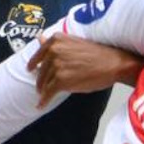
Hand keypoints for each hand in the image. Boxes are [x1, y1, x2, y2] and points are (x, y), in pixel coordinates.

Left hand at [27, 33, 143, 106]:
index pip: (39, 53)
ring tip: (43, 96)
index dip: (33, 63)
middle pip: (41, 70)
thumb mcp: (74, 43)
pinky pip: (48, 93)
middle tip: (41, 87)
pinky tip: (40, 105)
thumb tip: (39, 38)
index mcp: (56, 39)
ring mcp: (57, 65)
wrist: (113, 64)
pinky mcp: (61, 80)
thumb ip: (55, 43)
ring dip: (43, 91)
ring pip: (44, 82)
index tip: (30, 69)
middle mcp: (54, 50)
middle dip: (41, 80)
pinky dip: (43, 101)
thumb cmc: (97, 54)